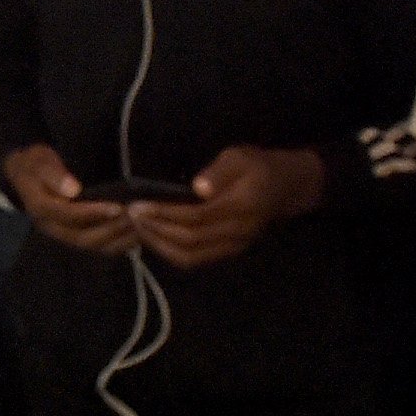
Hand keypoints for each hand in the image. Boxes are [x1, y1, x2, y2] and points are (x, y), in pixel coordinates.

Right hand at [1, 144, 136, 254]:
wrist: (26, 174)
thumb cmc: (35, 164)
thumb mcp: (40, 161)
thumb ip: (54, 175)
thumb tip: (72, 190)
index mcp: (40, 209)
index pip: (68, 215)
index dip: (93, 212)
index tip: (117, 206)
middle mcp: (52, 227)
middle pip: (82, 237)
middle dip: (110, 228)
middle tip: (134, 217)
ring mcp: (63, 235)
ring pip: (92, 246)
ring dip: (117, 239)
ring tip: (138, 225)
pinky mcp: (75, 236)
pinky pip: (97, 247)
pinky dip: (117, 244)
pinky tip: (135, 235)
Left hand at [127, 145, 323, 269]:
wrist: (285, 188)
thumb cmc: (258, 166)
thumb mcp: (240, 157)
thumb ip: (220, 172)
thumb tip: (199, 188)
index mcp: (240, 207)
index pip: (195, 217)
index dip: (164, 214)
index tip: (138, 205)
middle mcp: (236, 233)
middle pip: (189, 241)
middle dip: (156, 230)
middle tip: (130, 216)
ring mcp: (233, 246)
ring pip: (191, 256)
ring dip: (159, 245)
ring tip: (137, 227)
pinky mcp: (227, 252)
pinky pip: (195, 259)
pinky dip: (170, 251)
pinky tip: (154, 237)